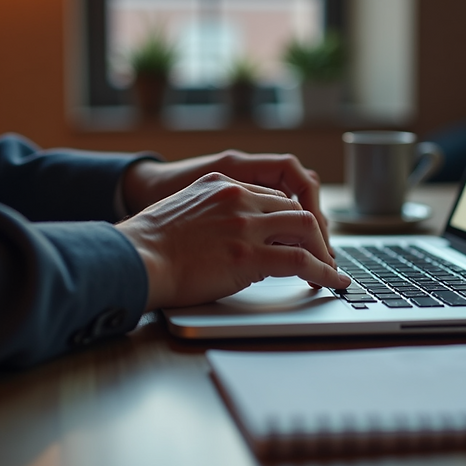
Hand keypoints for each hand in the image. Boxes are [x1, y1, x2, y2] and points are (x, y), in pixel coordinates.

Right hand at [115, 172, 350, 310]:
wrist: (133, 259)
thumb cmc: (146, 246)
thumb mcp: (182, 212)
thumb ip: (212, 216)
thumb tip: (230, 240)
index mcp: (221, 183)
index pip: (272, 197)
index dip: (290, 221)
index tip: (300, 239)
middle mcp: (237, 197)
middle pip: (294, 209)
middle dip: (313, 235)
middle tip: (322, 256)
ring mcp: (244, 224)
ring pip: (305, 229)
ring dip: (322, 252)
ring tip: (330, 272)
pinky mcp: (248, 255)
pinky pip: (300, 260)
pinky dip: (323, 272)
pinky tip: (332, 283)